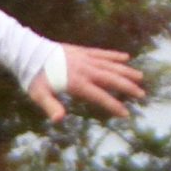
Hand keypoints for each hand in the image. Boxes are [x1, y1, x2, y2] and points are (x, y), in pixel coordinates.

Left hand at [26, 45, 145, 122]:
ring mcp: (84, 58)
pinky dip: (114, 56)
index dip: (113, 105)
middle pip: (110, 78)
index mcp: (76, 82)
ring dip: (126, 71)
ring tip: (140, 77)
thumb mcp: (38, 94)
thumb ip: (50, 106)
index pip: (99, 96)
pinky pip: (102, 53)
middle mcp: (84, 69)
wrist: (28, 52)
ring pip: (110, 65)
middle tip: (141, 94)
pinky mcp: (82, 51)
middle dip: (127, 87)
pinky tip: (125, 58)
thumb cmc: (33, 77)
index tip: (125, 114)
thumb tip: (58, 119)